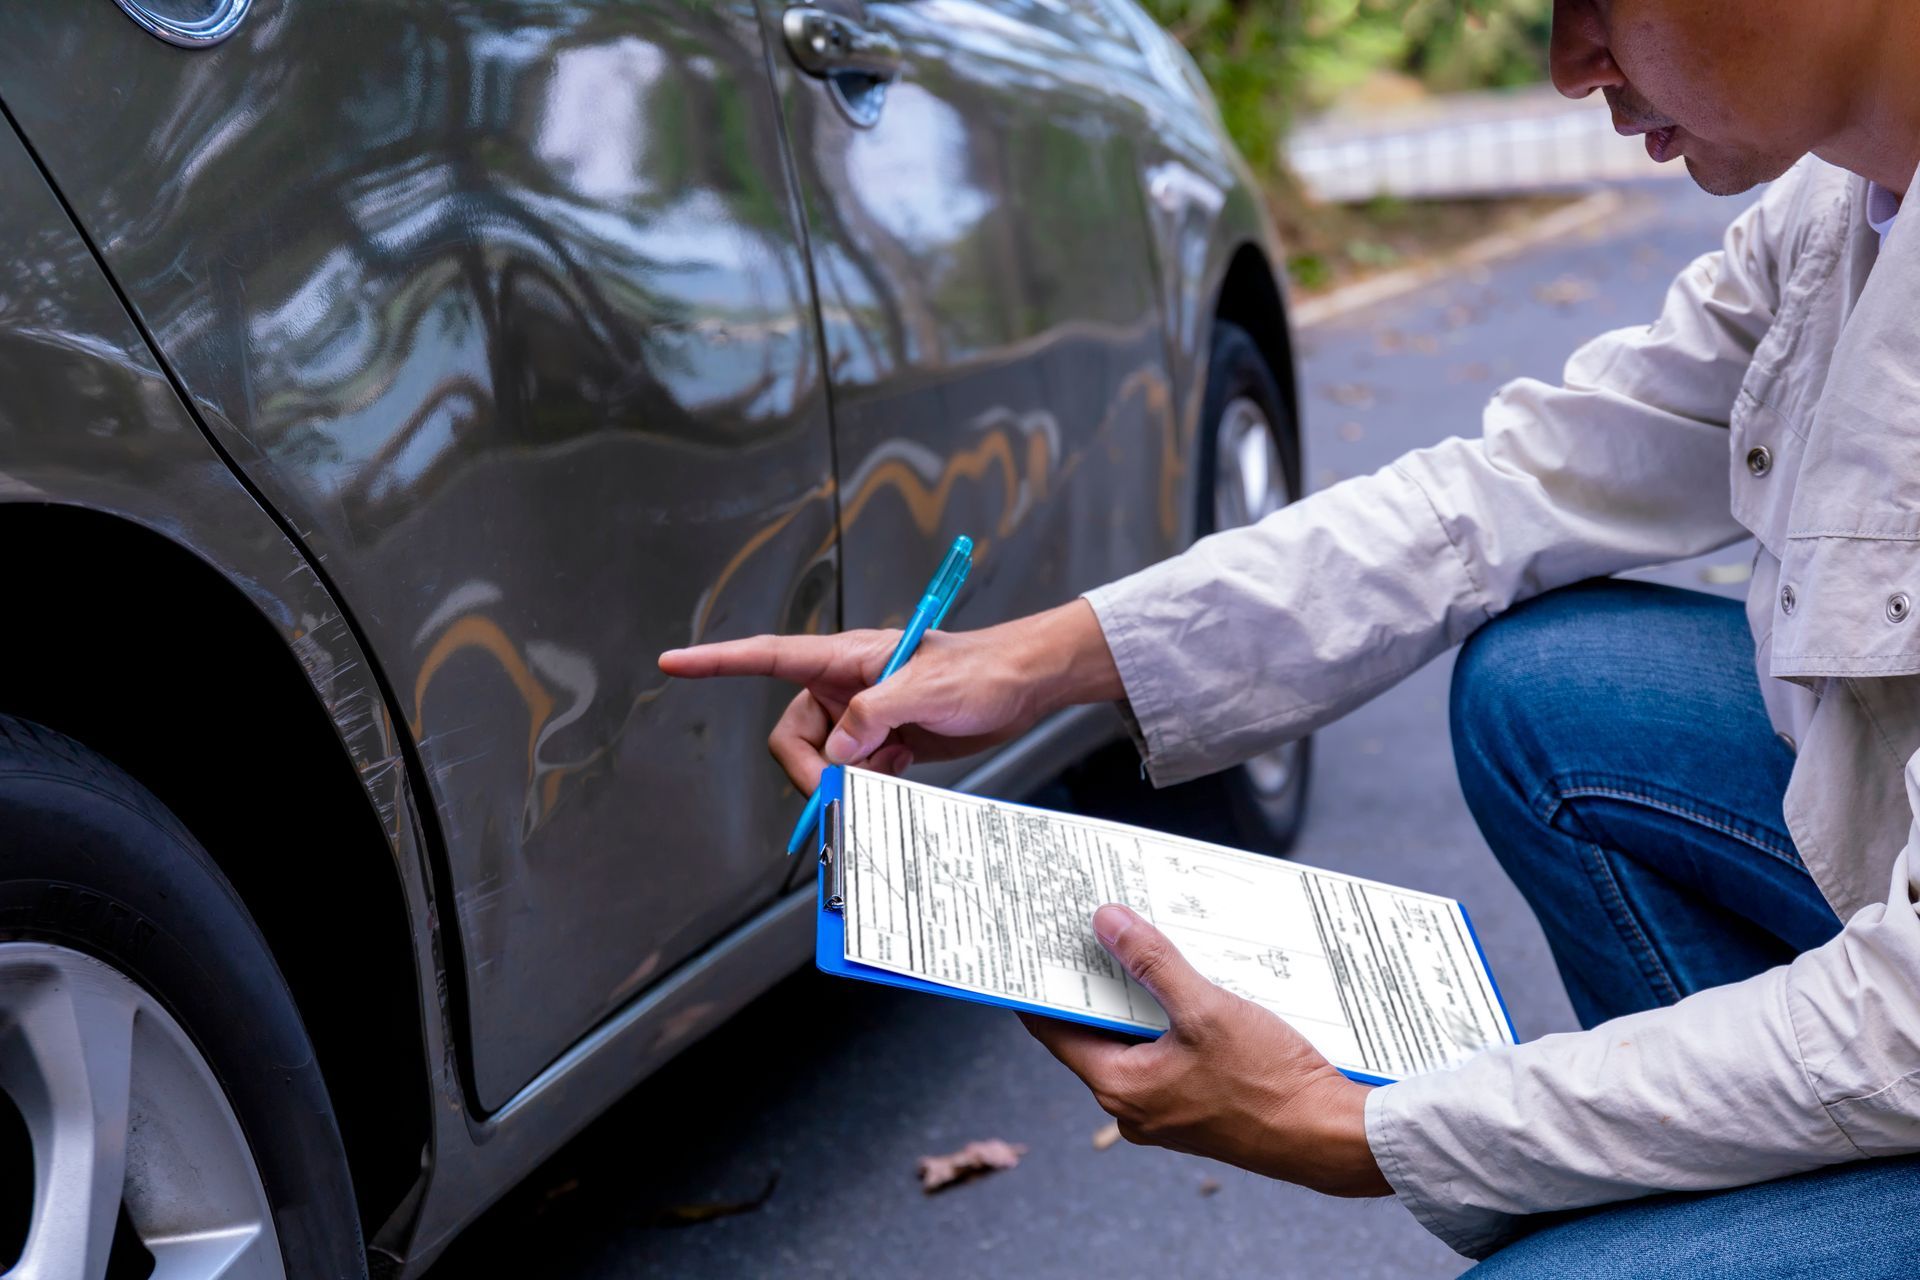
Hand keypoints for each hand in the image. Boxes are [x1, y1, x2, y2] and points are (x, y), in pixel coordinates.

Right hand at [658, 600, 1122, 792]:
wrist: (1023, 685)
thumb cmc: (981, 670)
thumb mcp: (927, 690)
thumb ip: (873, 718)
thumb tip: (836, 755)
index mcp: (844, 658)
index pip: (767, 656)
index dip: (717, 661)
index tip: (673, 663)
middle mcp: (845, 684)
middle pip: (794, 736)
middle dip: (814, 770)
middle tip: (847, 790)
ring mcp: (864, 714)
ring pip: (824, 760)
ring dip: (849, 779)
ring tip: (892, 771)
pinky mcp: (884, 740)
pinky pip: (854, 772)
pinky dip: (870, 782)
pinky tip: (901, 771)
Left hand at [1022, 903, 1391, 1197]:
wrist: (1329, 1138)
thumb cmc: (1270, 1085)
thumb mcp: (1206, 1009)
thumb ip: (1153, 962)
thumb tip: (1107, 923)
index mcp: (1120, 1087)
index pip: (1055, 1029)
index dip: (1044, 986)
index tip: (1039, 947)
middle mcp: (1134, 1106)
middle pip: (1095, 1032)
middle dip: (1099, 982)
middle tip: (1094, 931)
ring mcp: (1166, 1110)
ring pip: (1136, 1041)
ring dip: (1139, 999)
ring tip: (1144, 948)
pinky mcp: (1197, 1107)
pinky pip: (1167, 1055)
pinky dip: (1169, 1021)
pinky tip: (1189, 988)